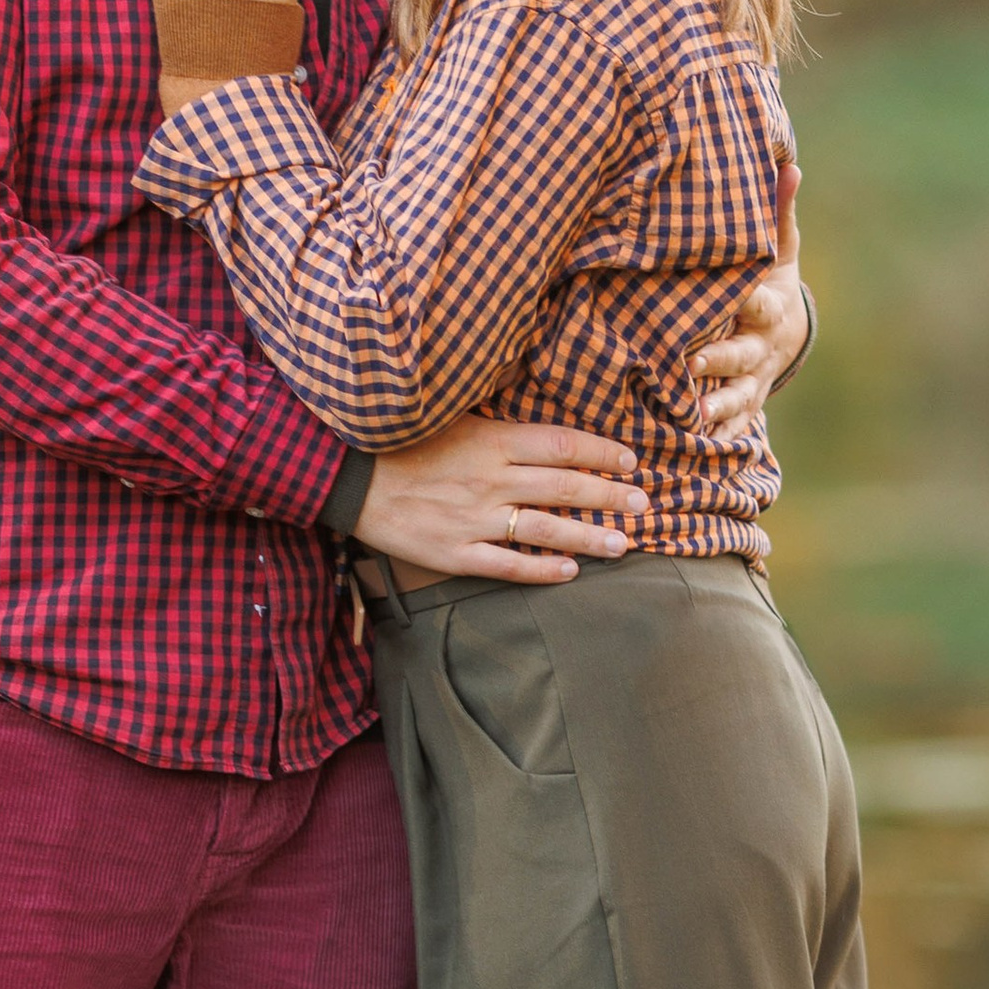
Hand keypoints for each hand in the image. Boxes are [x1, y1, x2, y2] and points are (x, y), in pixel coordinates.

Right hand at [352, 413, 649, 585]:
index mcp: (491, 440)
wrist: (343, 474)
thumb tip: (540, 424)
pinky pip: (507, 564)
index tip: (630, 461)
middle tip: (644, 504)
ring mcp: (473, 519)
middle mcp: (490, 479)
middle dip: (611, 496)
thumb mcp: (450, 416)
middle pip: (566, 487)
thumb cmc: (397, 440)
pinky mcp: (453, 552)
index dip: (603, 453)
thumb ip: (497, 424)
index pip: (563, 445)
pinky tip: (569, 572)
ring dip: (590, 537)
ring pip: (546, 529)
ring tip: (623, 544)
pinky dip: (542, 570)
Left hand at [688, 158, 807, 431]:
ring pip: (737, 397)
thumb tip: (789, 164)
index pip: (759, 302)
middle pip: (742, 355)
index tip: (734, 295)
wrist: (785, 334)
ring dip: (717, 407)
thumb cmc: (770, 282)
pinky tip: (692, 447)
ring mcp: (752, 381)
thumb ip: (779, 213)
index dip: (748, 298)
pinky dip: (715, 436)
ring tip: (694, 414)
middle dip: (721, 360)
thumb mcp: (780, 251)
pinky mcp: (743, 405)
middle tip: (694, 364)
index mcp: (768, 308)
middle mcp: (760, 348)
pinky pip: (730, 425)